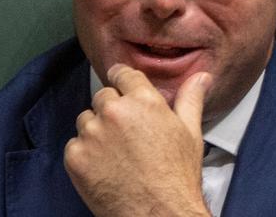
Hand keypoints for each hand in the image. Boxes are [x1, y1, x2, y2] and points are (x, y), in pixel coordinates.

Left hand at [64, 64, 212, 216]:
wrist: (159, 215)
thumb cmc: (176, 177)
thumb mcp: (190, 133)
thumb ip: (191, 99)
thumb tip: (201, 77)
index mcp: (143, 100)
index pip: (122, 74)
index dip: (122, 79)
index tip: (120, 83)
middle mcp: (115, 112)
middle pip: (103, 97)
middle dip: (113, 110)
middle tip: (127, 133)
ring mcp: (93, 134)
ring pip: (86, 119)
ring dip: (97, 131)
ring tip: (117, 152)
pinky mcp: (76, 157)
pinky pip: (74, 145)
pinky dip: (85, 154)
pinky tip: (105, 166)